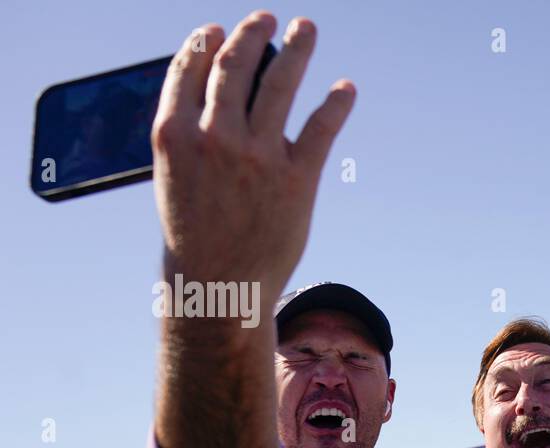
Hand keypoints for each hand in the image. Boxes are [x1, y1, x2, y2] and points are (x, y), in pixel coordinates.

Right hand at [153, 12, 354, 299]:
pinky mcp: (298, 179)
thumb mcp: (176, 177)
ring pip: (280, 85)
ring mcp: (258, 158)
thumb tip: (225, 92)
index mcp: (174, 135)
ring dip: (297, 50)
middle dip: (253, 34)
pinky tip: (345, 88)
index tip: (217, 29)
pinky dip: (336, 103)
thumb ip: (193, 133)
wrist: (221, 288)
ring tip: (307, 29)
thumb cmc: (196, 233)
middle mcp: (215, 138)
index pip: (189, 69)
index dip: (205, 42)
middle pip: (235, 67)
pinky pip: (321, 128)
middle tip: (267, 17)